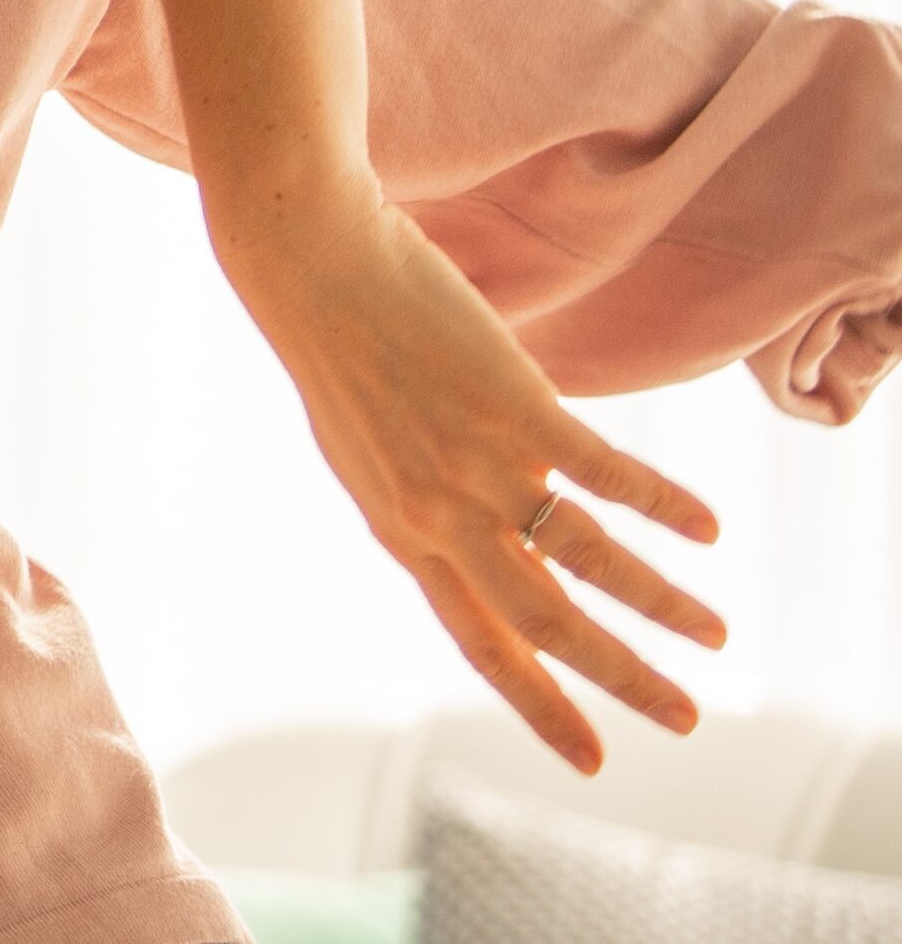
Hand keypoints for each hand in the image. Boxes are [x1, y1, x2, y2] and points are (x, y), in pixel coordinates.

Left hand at [232, 192, 726, 771]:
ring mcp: (479, 462)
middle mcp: (441, 513)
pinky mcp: (514, 406)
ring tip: (716, 635)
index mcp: (402, 531)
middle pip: (546, 624)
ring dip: (661, 604)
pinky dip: (664, 507)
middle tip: (686, 721)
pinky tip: (708, 530)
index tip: (593, 758)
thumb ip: (420, 503)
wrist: (307, 265)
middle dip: (621, 679)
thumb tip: (473, 534)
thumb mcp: (363, 454)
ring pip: (590, 559)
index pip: (480, 642)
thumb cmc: (332, 349)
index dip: (539, 704)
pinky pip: (607, 476)